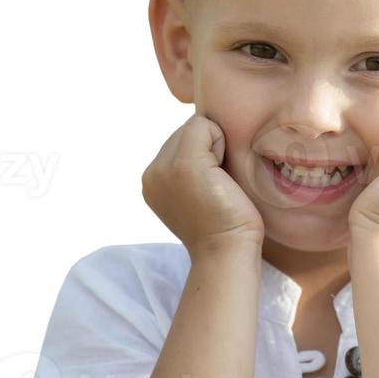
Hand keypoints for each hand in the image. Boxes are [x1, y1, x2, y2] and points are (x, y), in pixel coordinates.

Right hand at [142, 114, 264, 256]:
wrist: (227, 251)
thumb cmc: (226, 225)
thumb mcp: (196, 193)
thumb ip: (190, 167)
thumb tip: (207, 131)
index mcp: (152, 180)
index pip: (179, 140)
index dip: (204, 154)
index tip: (212, 186)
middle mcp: (151, 172)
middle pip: (186, 130)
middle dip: (208, 148)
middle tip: (217, 185)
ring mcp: (164, 167)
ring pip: (196, 126)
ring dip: (215, 147)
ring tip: (218, 182)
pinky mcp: (184, 164)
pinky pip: (205, 126)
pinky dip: (222, 143)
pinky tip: (222, 175)